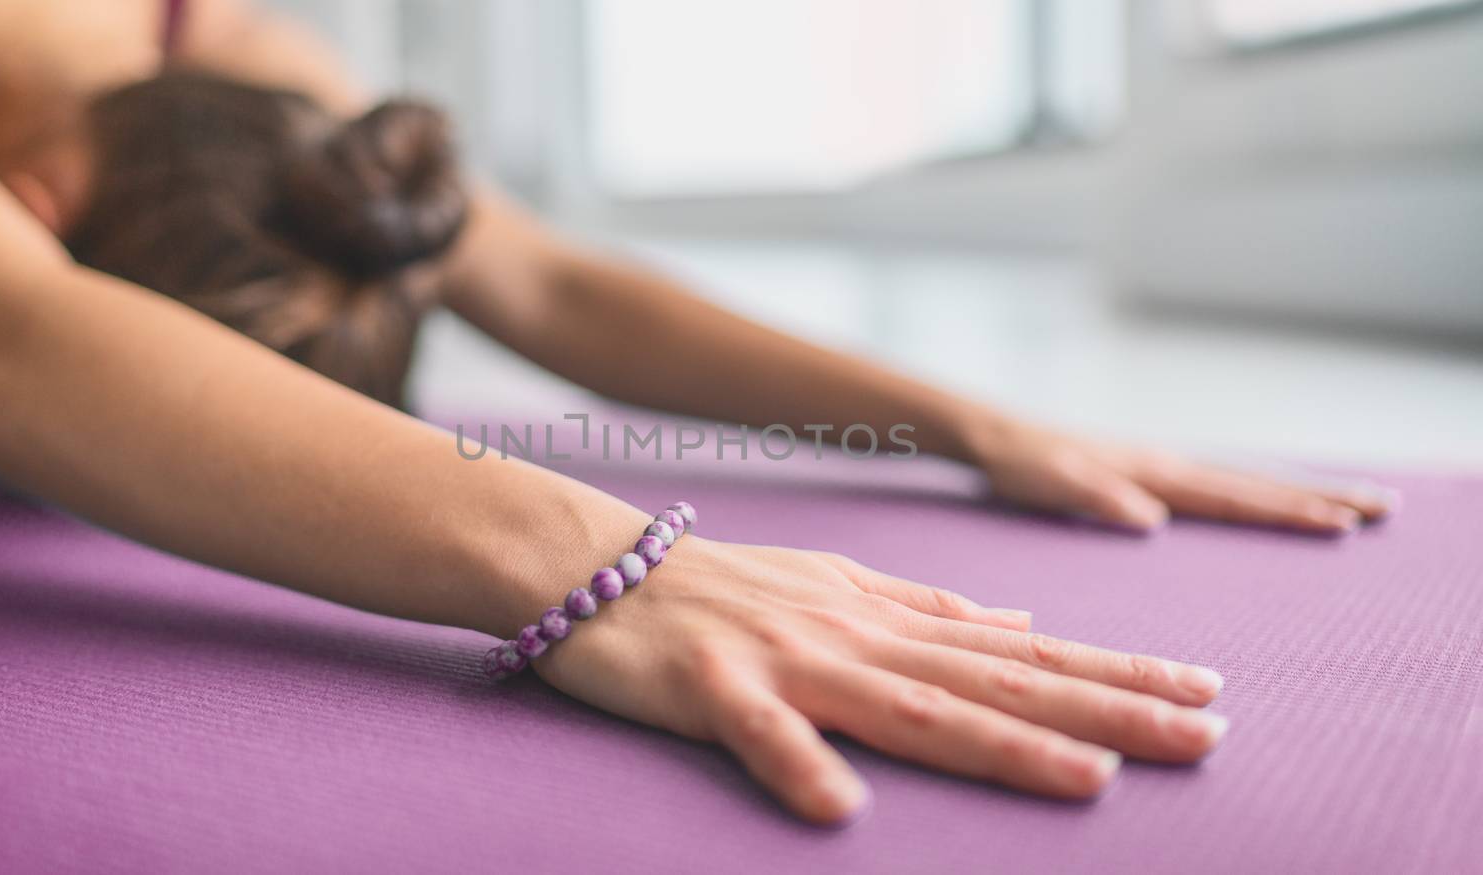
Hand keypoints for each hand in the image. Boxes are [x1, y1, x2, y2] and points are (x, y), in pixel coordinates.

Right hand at [531, 539, 1226, 825]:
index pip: (1020, 649)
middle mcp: (854, 633)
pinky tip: (841, 812)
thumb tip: (1017, 619)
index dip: (1113, 674)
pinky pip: (760, 734)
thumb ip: (927, 604)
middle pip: (994, 680)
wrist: (599, 565)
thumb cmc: (722, 587)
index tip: (1206, 693)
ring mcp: (787, 659)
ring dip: (999, 744)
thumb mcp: (838, 583)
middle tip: (1207, 736)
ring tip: (1090, 780)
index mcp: (886, 617)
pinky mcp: (713, 687)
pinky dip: (800, 765)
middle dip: (1104, 711)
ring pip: (908, 704)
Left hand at [963, 415, 1392, 533]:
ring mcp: (1160, 466)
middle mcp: (1166, 466)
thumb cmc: (1020, 464)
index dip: (1287, 511)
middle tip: (1383, 509)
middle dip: (1318, 497)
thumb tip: (1150, 519)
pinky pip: (1218, 484)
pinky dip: (1257, 491)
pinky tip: (1272, 499)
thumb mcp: (1050, 484)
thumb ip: (1096, 498)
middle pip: (1255, 484)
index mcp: (1152, 473)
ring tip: (1353, 502)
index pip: (1232, 497)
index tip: (1339, 524)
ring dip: (1298, 491)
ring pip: (1243, 481)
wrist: (996, 435)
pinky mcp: (1148, 473)